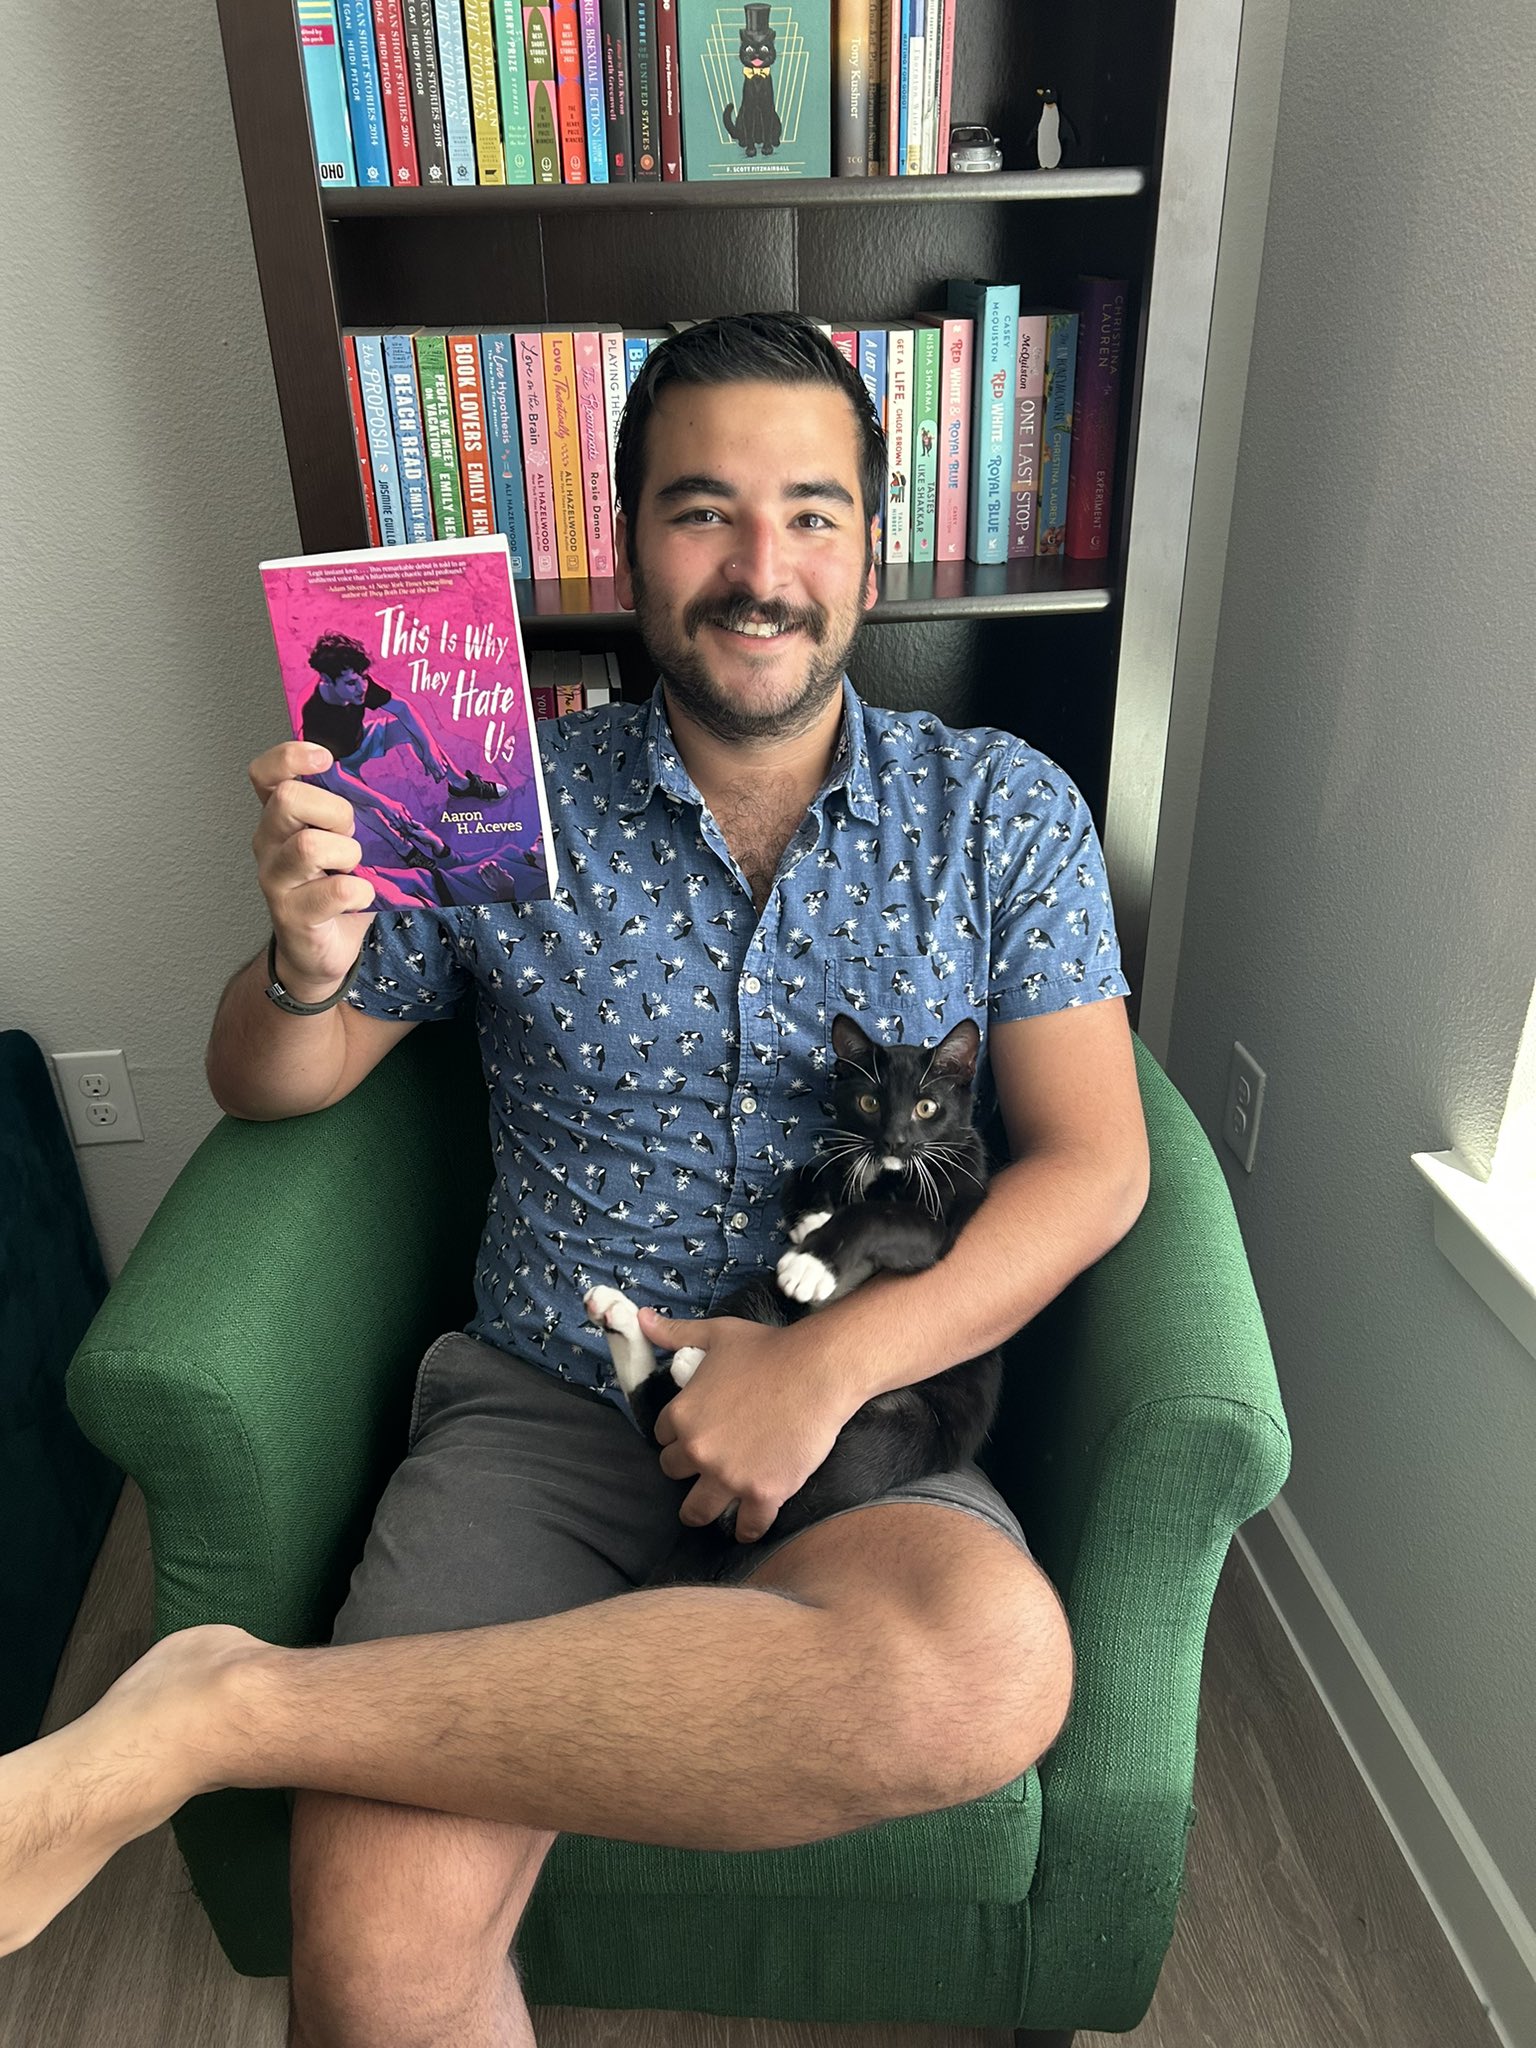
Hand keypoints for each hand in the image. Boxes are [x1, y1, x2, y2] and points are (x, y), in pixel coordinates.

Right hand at [249, 741, 375, 998]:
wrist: (322, 950)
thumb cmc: (336, 887)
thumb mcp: (343, 840)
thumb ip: (352, 812)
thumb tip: (397, 780)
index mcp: (280, 817)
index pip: (265, 774)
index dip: (290, 758)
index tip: (326, 758)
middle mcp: (269, 843)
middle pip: (288, 800)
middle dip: (335, 811)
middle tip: (351, 833)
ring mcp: (276, 879)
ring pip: (308, 845)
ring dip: (347, 853)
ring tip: (355, 867)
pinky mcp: (293, 915)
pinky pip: (335, 892)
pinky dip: (359, 892)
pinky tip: (362, 896)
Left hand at [637, 1308, 853, 1543]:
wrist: (818, 1369)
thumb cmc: (768, 1348)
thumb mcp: (716, 1334)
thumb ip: (676, 1332)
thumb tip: (642, 1318)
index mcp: (682, 1415)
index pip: (662, 1437)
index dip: (677, 1435)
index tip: (692, 1435)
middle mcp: (698, 1450)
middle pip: (674, 1472)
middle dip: (688, 1468)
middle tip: (706, 1465)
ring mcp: (729, 1476)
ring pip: (697, 1510)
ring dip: (701, 1510)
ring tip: (709, 1512)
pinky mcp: (763, 1493)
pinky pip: (747, 1526)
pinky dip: (747, 1529)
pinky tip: (747, 1527)